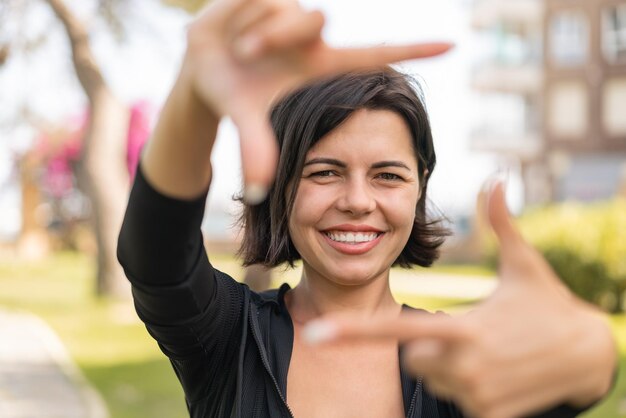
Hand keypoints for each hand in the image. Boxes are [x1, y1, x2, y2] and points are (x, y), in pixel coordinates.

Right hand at [180, 0, 451, 201]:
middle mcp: (314, 35)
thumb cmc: (233, 94)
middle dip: (275, 36)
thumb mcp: (246, 119)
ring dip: (255, 30)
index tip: (453, 46)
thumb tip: (259, 192)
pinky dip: (239, 13)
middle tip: (247, 55)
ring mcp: (294, 10)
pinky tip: (232, 25)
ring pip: (288, 6)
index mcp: (320, 65)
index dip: (413, 49)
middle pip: (316, 18)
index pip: (374, 54)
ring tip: (239, 48)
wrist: (201, 67)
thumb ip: (257, 148)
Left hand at [304, 180, 616, 417]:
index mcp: (464, 328)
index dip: (354, 332)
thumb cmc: (548, 303)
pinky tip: (499, 373)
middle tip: (467, 332)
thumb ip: (501, 224)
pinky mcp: (488, 417)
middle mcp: (464, 366)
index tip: (316, 333)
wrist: (588, 355)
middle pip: (411, 357)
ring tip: (486, 350)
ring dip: (447, 365)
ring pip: (432, 378)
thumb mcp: (525, 263)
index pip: (396, 332)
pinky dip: (470, 387)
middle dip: (427, 344)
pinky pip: (457, 400)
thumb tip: (497, 179)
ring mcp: (476, 396)